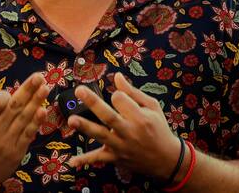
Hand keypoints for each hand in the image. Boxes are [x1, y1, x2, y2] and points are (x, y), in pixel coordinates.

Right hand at [0, 72, 49, 192]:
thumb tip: (0, 92)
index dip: (6, 94)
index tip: (9, 93)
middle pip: (14, 106)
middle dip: (28, 89)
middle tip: (40, 76)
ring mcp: (7, 141)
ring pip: (24, 118)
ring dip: (36, 101)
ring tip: (46, 88)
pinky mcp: (17, 151)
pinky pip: (28, 133)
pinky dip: (36, 122)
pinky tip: (43, 110)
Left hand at [67, 72, 181, 180]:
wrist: (166, 159)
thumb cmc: (158, 128)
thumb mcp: (152, 107)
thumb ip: (133, 92)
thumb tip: (116, 76)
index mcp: (140, 117)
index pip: (120, 100)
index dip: (116, 96)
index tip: (118, 98)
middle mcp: (130, 132)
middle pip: (109, 116)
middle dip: (93, 103)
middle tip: (79, 90)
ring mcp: (121, 146)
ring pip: (101, 135)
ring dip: (86, 127)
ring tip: (71, 119)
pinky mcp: (115, 157)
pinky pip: (99, 159)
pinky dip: (85, 160)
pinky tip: (72, 161)